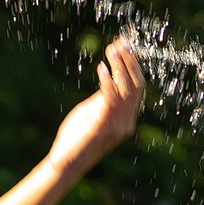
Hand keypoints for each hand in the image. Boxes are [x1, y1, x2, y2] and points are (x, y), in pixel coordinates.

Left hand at [43, 36, 146, 175]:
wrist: (66, 162)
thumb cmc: (75, 138)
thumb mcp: (92, 111)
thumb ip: (103, 97)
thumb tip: (109, 76)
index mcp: (126, 118)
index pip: (137, 87)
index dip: (132, 65)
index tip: (124, 45)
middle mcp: (127, 121)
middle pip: (138, 85)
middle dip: (130, 61)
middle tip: (120, 42)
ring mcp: (117, 125)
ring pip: (128, 89)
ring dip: (120, 66)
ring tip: (111, 50)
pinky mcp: (103, 126)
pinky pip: (110, 99)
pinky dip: (107, 81)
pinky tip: (101, 68)